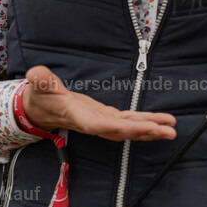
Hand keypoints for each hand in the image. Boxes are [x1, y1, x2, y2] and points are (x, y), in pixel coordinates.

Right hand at [20, 66, 176, 141]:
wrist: (42, 108)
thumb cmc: (42, 96)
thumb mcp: (39, 85)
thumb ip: (41, 81)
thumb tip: (36, 74)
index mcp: (79, 117)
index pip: (100, 124)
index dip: (119, 127)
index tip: (137, 128)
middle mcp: (94, 123)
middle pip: (122, 131)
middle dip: (144, 131)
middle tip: (167, 131)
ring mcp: (102, 122)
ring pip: (129, 129)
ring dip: (150, 129)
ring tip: (171, 129)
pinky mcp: (107, 117)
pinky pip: (129, 122)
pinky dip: (145, 122)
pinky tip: (160, 122)